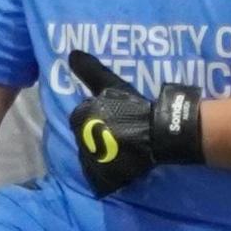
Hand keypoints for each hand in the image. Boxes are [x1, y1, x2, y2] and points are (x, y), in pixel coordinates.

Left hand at [65, 49, 203, 197]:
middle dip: (97, 135)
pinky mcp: (104, 177)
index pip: (80, 117)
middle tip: (119, 132)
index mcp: (80, 118)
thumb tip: (71, 54)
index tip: (112, 116)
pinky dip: (107, 170)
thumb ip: (91, 71)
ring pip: (91, 156)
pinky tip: (120, 163)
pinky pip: (99, 175)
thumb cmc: (136, 107)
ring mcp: (92, 161)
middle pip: (85, 137)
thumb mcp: (113, 85)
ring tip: (121, 148)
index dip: (95, 117)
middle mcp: (80, 141)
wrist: (159, 132)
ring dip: (101, 153)